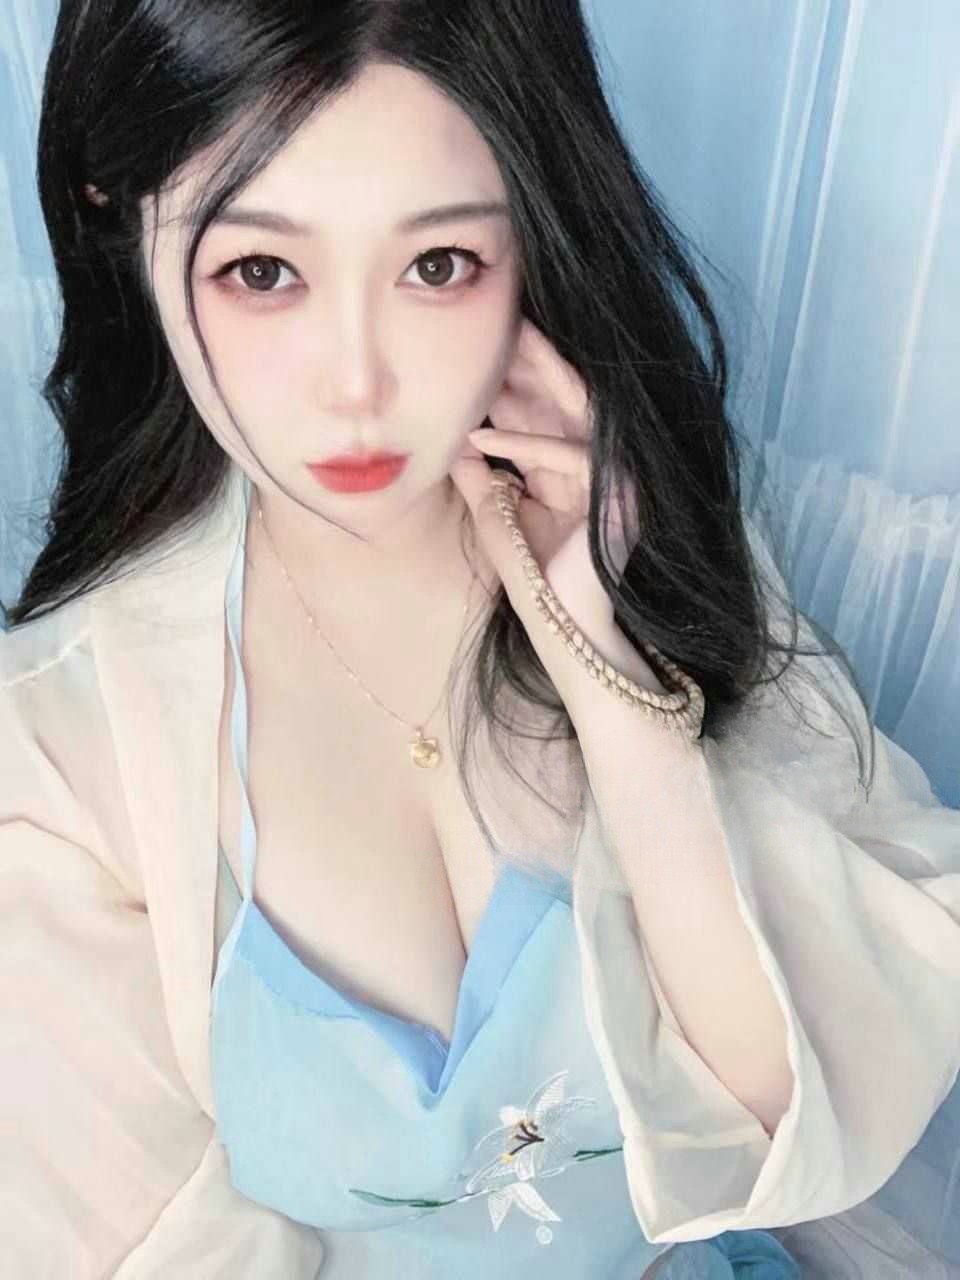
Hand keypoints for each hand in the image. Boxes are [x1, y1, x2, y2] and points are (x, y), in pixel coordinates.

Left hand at [450, 318, 661, 702]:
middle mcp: (598, 462)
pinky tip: (479, 438)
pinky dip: (523, 445)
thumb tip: (451, 443)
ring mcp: (614, 476)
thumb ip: (479, 481)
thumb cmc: (536, 583)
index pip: (544, 408)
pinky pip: (570, 455)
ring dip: (534, 377)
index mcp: (571, 467)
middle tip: (495, 317)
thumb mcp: (496, 519)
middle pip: (564, 394)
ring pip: (578, 407)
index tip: (477, 342)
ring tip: (495, 347)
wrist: (568, 633)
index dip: (513, 374)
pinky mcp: (618, 496)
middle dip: (529, 356)